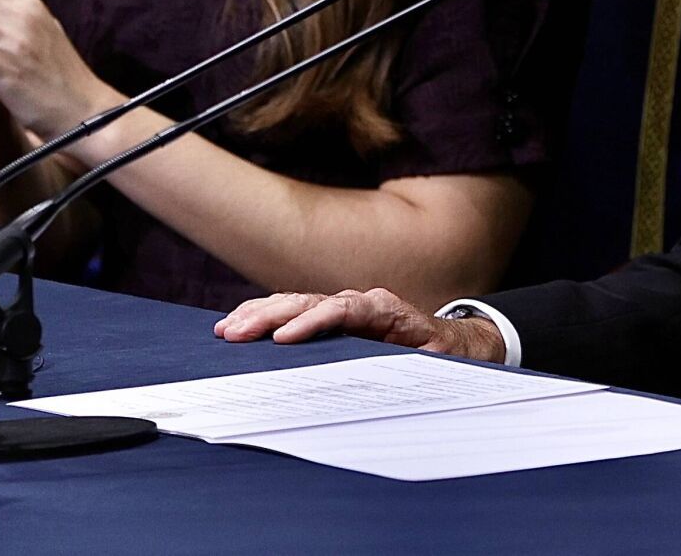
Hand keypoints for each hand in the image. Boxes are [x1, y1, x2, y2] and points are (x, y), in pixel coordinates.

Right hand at [214, 288, 507, 362]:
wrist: (454, 343)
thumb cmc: (445, 356)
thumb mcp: (439, 363)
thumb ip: (420, 367)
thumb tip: (402, 378)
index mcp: (385, 310)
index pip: (342, 309)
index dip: (312, 322)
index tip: (282, 340)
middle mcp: (360, 303)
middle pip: (309, 302)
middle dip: (270, 316)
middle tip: (235, 333)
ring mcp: (344, 309)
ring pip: (296, 304)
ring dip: (260, 314)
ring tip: (227, 329)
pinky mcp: (333, 320)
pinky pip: (295, 313)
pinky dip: (267, 318)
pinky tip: (239, 326)